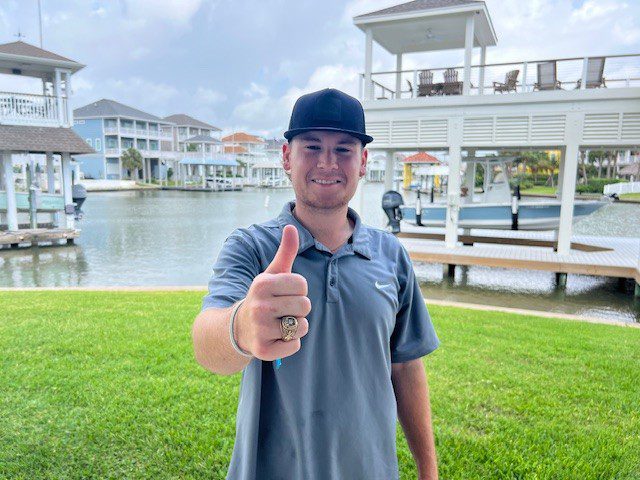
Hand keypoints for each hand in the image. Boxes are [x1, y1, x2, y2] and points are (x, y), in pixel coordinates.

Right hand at [235, 225, 310, 359]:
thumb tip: (291, 226)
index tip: (283, 293)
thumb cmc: (263, 297)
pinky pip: (295, 346)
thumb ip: (285, 251)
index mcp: (262, 283)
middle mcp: (259, 306)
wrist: (238, 328)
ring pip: (302, 326)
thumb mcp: (271, 273)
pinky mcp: (263, 350)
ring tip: (279, 323)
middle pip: (305, 306)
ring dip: (296, 327)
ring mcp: (260, 329)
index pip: (302, 284)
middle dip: (299, 309)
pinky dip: (289, 343)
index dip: (297, 290)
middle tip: (282, 310)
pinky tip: (275, 338)